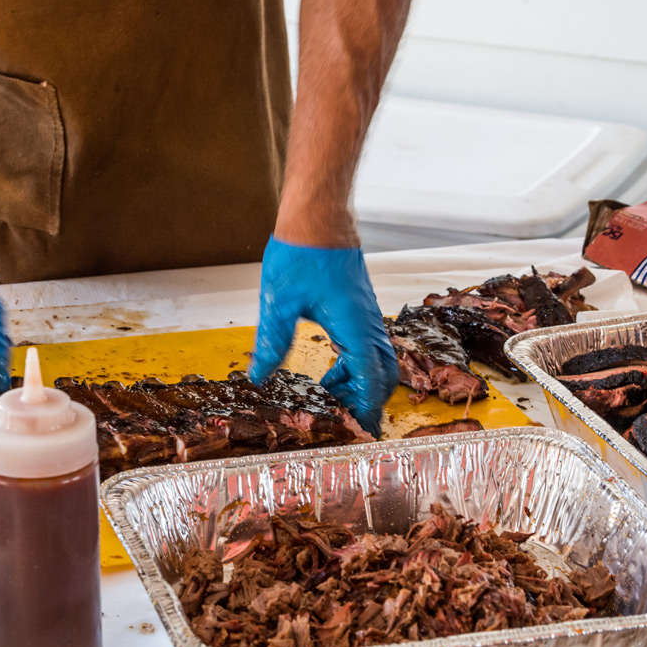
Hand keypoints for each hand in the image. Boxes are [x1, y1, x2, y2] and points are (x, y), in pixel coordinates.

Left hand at [249, 237, 398, 436]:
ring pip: (380, 360)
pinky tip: (332, 367)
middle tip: (345, 418)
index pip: (371, 378)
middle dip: (368, 400)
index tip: (358, 429)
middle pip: (385, 374)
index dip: (366, 407)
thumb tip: (261, 376)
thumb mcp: (278, 302)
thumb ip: (272, 341)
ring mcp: (368, 315)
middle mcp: (368, 322)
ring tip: (331, 393)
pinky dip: (358, 365)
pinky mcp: (362, 308)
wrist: (317, 216)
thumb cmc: (301, 252)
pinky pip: (371, 345)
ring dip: (362, 382)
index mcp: (353, 325)